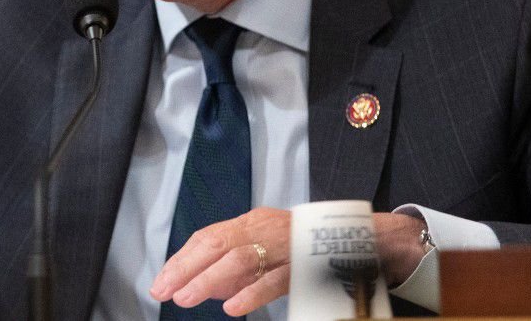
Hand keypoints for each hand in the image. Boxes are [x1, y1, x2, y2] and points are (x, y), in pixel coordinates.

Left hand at [149, 209, 428, 315]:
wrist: (368, 239)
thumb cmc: (315, 245)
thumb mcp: (271, 248)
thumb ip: (241, 264)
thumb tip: (207, 285)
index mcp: (255, 222)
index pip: (210, 236)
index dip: (183, 258)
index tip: (161, 280)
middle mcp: (268, 227)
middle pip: (218, 243)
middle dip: (187, 268)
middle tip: (163, 290)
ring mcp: (288, 243)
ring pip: (242, 257)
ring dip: (210, 279)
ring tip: (187, 298)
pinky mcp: (309, 261)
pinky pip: (277, 277)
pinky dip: (253, 291)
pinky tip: (233, 307)